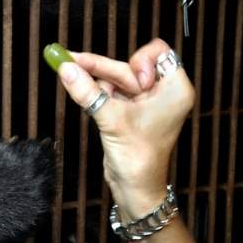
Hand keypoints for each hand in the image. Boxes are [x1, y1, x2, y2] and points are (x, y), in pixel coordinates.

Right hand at [51, 38, 195, 213]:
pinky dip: (97, 90)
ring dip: (97, 80)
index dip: (139, 62)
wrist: (136, 189)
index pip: (158, 53)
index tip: (132, 83)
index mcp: (175, 89)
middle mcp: (163, 92)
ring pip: (118, 77)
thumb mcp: (112, 119)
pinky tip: (79, 85)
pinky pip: (113, 91)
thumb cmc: (139, 159)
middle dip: (103, 69)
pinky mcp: (131, 110)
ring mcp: (146, 101)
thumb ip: (88, 92)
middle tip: (71, 59)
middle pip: (129, 66)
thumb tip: (66, 68)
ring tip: (70, 71)